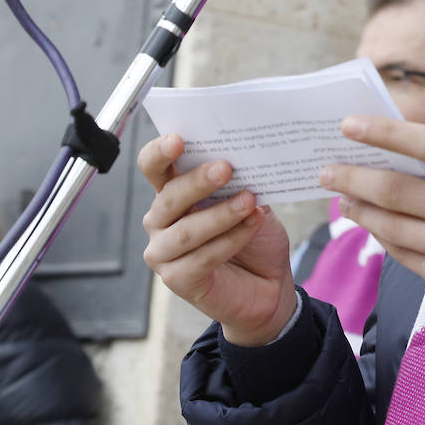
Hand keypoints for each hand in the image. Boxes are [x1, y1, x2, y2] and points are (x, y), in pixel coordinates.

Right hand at [139, 134, 297, 345]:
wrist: (270, 284)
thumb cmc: (255, 236)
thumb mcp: (251, 198)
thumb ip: (240, 180)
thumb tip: (244, 154)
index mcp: (172, 193)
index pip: (153, 167)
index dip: (159, 152)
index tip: (177, 139)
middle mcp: (160, 222)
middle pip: (169, 197)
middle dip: (198, 181)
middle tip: (226, 168)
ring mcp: (164, 253)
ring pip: (186, 230)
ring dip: (220, 214)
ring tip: (250, 201)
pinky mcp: (178, 280)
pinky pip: (202, 258)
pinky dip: (231, 239)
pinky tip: (253, 225)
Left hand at [320, 116, 424, 352]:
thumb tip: (392, 161)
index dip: (388, 131)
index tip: (350, 124)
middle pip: (398, 189)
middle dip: (353, 177)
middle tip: (328, 170)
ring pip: (391, 225)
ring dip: (359, 209)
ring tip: (343, 197)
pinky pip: (402, 255)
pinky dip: (381, 237)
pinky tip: (370, 226)